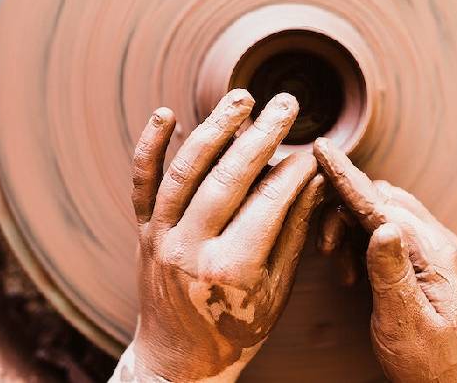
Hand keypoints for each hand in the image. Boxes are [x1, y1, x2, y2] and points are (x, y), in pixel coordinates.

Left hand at [112, 90, 325, 381]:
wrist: (179, 362)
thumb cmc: (236, 330)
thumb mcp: (276, 291)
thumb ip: (292, 232)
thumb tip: (314, 181)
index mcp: (231, 269)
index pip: (269, 202)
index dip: (294, 170)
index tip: (313, 148)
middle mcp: (190, 249)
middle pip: (228, 178)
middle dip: (262, 135)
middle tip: (287, 105)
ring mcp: (160, 237)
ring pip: (185, 171)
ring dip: (214, 128)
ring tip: (242, 99)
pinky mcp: (142, 232)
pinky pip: (142, 183)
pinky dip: (150, 147)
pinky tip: (166, 114)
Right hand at [313, 138, 456, 382]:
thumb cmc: (429, 361)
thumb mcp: (404, 322)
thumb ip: (390, 273)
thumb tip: (380, 225)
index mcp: (434, 253)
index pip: (381, 205)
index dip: (347, 177)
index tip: (322, 150)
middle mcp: (435, 242)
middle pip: (380, 199)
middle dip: (343, 210)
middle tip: (325, 249)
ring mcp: (431, 249)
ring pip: (381, 211)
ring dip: (350, 228)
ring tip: (340, 267)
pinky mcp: (422, 260)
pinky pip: (386, 229)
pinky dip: (360, 240)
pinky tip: (352, 271)